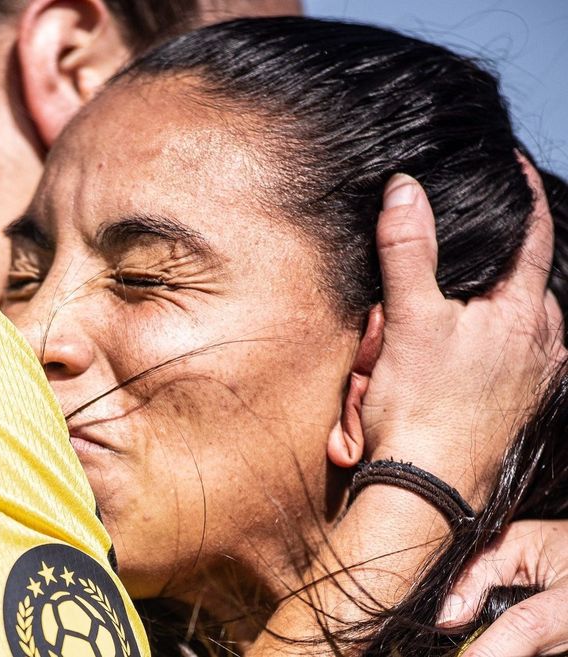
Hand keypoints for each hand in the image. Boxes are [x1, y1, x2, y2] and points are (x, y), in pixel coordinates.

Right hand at [250, 166, 563, 656]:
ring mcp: (536, 375)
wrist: (428, 489)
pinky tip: (453, 359)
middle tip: (428, 285)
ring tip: (431, 325)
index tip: (508, 164)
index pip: (533, 234)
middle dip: (479, 271)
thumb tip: (405, 189)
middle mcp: (542, 341)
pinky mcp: (521, 403)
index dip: (521, 193)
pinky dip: (484, 344)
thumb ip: (408, 250)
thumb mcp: (408, 320)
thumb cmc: (420, 408)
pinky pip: (509, 356)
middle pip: (519, 280)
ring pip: (513, 321)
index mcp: (521, 313)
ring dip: (481, 311)